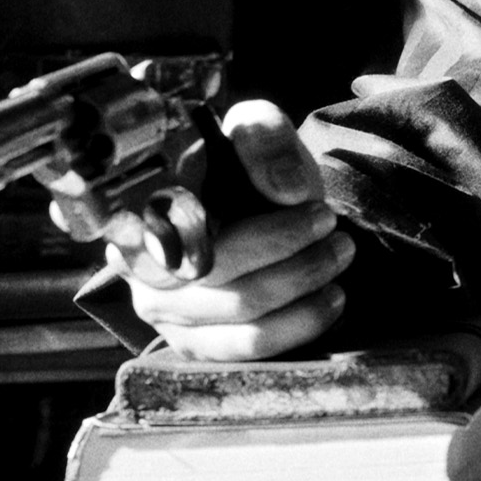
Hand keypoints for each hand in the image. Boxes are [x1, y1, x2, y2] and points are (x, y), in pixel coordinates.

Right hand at [91, 100, 352, 359]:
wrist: (274, 213)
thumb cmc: (254, 173)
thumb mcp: (258, 134)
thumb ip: (264, 138)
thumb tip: (286, 190)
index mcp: (140, 209)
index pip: (169, 227)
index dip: (238, 228)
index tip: (312, 211)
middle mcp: (140, 267)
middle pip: (213, 270)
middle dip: (288, 247)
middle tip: (331, 223)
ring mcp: (166, 313)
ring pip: (238, 309)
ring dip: (302, 279)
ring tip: (340, 251)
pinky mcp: (197, 346)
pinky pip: (248, 346)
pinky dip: (300, 321)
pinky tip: (332, 296)